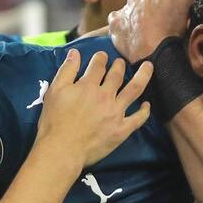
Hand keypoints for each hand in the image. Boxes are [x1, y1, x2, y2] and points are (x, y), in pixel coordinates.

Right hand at [36, 49, 152, 166]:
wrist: (62, 149)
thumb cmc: (54, 121)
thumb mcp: (54, 91)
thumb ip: (66, 70)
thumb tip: (75, 53)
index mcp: (88, 86)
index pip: (98, 66)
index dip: (100, 58)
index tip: (102, 55)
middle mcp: (105, 96)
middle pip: (117, 75)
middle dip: (119, 65)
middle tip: (120, 62)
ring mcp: (116, 113)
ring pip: (134, 90)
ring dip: (142, 76)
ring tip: (148, 67)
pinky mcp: (121, 130)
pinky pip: (138, 119)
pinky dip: (144, 111)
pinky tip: (147, 105)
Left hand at [109, 0, 200, 61]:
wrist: (152, 52)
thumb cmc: (170, 27)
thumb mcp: (185, 1)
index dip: (171, 5)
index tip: (174, 16)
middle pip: (148, 3)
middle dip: (155, 11)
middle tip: (162, 26)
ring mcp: (123, 10)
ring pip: (134, 11)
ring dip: (140, 18)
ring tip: (148, 32)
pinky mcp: (114, 24)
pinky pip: (118, 21)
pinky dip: (125, 26)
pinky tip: (133, 34)